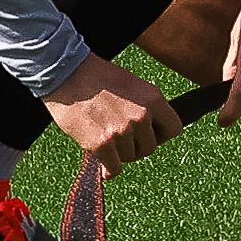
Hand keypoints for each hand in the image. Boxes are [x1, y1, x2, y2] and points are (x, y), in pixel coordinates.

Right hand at [49, 56, 181, 169]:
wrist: (66, 73)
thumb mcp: (132, 84)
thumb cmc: (96, 77)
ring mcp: (122, 131)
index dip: (160, 135)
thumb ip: (145, 108)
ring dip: (118, 153)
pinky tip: (103, 164)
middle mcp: (141, 115)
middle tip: (119, 137)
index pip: (174, 129)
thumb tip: (149, 134)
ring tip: (104, 136)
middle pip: (150, 148)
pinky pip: (114, 167)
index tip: (148, 135)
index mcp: (153, 98)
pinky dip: (108, 168)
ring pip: (130, 157)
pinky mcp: (102, 143)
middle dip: (136, 146)